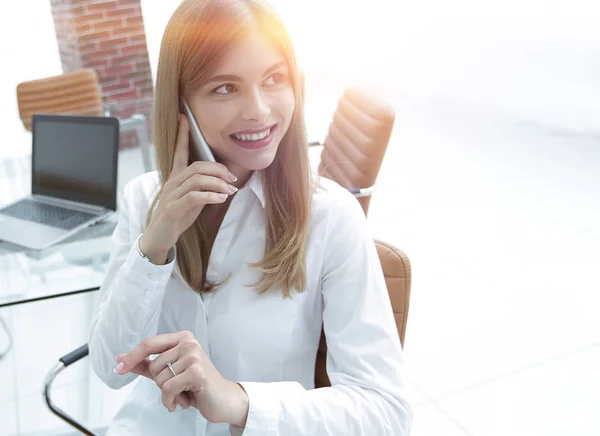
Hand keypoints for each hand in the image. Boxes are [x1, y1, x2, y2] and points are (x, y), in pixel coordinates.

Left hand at [113, 331, 248, 425]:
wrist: (222, 399)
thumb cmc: (196, 385)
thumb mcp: (169, 372)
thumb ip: (146, 364)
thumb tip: (121, 359)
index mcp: (182, 338)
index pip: (149, 344)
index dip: (132, 356)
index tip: (118, 367)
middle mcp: (188, 342)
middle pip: (153, 365)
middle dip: (160, 382)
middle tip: (178, 387)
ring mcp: (194, 356)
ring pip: (160, 378)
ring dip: (167, 393)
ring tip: (184, 393)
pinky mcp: (197, 371)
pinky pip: (168, 388)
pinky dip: (170, 400)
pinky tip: (182, 402)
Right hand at [139, 114, 238, 262]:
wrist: (159, 237)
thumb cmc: (177, 216)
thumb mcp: (192, 199)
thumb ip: (202, 188)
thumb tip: (224, 182)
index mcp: (175, 178)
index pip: (179, 152)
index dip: (182, 135)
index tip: (185, 118)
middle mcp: (172, 183)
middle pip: (196, 166)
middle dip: (218, 169)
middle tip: (233, 178)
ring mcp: (171, 195)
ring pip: (196, 180)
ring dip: (218, 183)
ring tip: (231, 190)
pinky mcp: (173, 209)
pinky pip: (193, 197)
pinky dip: (210, 196)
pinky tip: (221, 198)